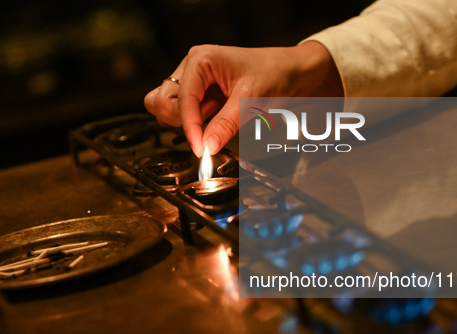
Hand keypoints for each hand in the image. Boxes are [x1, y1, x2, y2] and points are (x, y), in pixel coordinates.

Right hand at [144, 41, 343, 156]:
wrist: (293, 74)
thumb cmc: (274, 75)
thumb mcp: (250, 102)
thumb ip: (225, 125)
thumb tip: (206, 147)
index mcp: (200, 59)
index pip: (181, 100)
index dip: (190, 128)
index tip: (200, 150)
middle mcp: (191, 68)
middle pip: (163, 102)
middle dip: (183, 120)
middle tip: (210, 127)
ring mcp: (193, 81)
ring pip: (167, 108)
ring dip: (187, 121)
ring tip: (216, 117)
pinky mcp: (199, 94)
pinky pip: (181, 113)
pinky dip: (194, 122)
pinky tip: (216, 118)